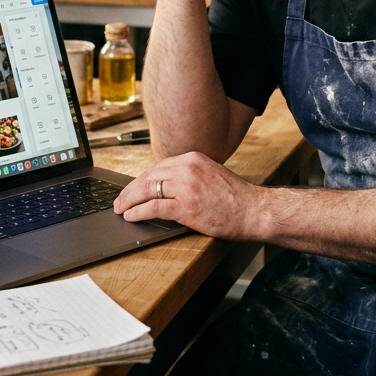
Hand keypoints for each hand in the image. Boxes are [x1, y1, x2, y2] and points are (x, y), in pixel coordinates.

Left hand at [113, 151, 258, 239]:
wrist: (255, 210)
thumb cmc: (236, 198)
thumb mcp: (211, 175)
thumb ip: (189, 176)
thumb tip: (166, 187)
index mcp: (193, 158)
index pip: (157, 166)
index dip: (140, 179)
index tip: (131, 189)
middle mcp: (188, 168)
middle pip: (148, 176)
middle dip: (130, 190)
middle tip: (119, 201)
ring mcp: (187, 186)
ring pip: (147, 190)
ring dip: (129, 201)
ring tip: (121, 210)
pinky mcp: (187, 206)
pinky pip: (154, 207)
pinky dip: (138, 212)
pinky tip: (132, 216)